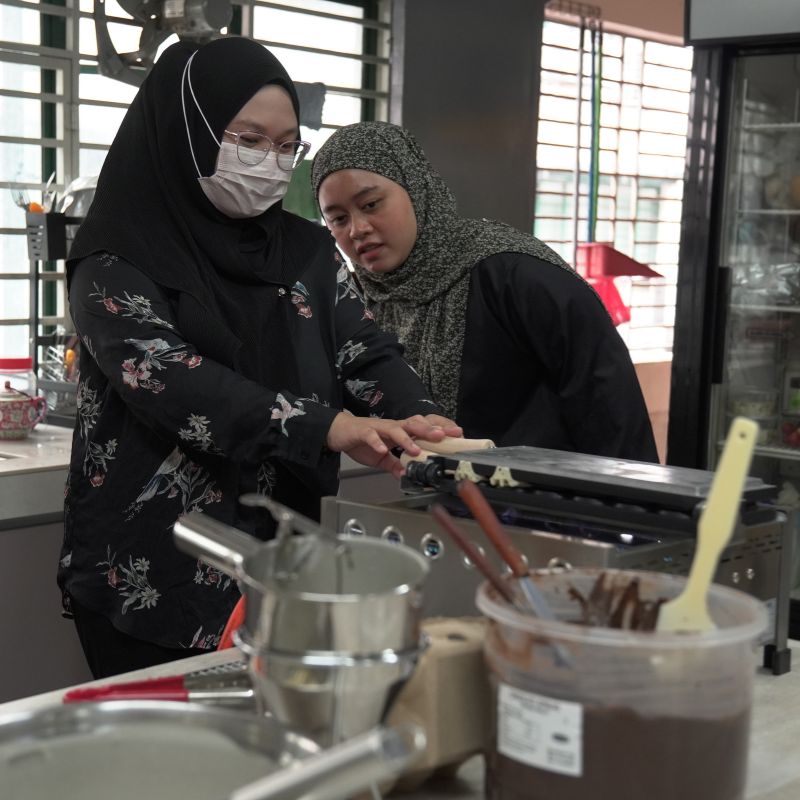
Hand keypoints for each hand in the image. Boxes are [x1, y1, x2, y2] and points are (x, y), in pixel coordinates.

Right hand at [326, 413, 461, 478]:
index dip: (440, 430)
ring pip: (396, 429)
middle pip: (414, 425)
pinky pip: (371, 435)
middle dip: (429, 430)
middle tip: (443, 436)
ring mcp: (378, 428)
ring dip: (407, 438)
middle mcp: (392, 427)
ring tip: (415, 448)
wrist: (338, 432)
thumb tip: (407, 475)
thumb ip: (395, 465)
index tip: (456, 435)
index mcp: (400, 432)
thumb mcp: (382, 458)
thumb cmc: (362, 440)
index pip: (424, 429)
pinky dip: (377, 442)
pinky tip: (383, 449)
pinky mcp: (363, 431)